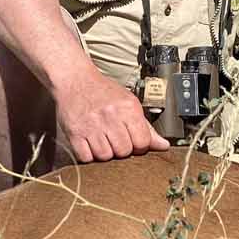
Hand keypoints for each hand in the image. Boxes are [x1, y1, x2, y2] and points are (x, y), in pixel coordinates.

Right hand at [54, 67, 168, 163]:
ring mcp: (91, 125)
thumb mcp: (129, 103)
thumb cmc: (103, 92)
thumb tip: (163, 145)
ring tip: (102, 139)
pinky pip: (86, 158)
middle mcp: (110, 116)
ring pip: (105, 156)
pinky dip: (88, 155)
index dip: (139, 146)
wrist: (75, 80)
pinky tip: (90, 143)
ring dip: (104, 152)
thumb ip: (146, 126)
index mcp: (128, 108)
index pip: (142, 142)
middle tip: (115, 138)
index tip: (133, 140)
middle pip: (124, 151)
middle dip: (121, 149)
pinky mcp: (75, 133)